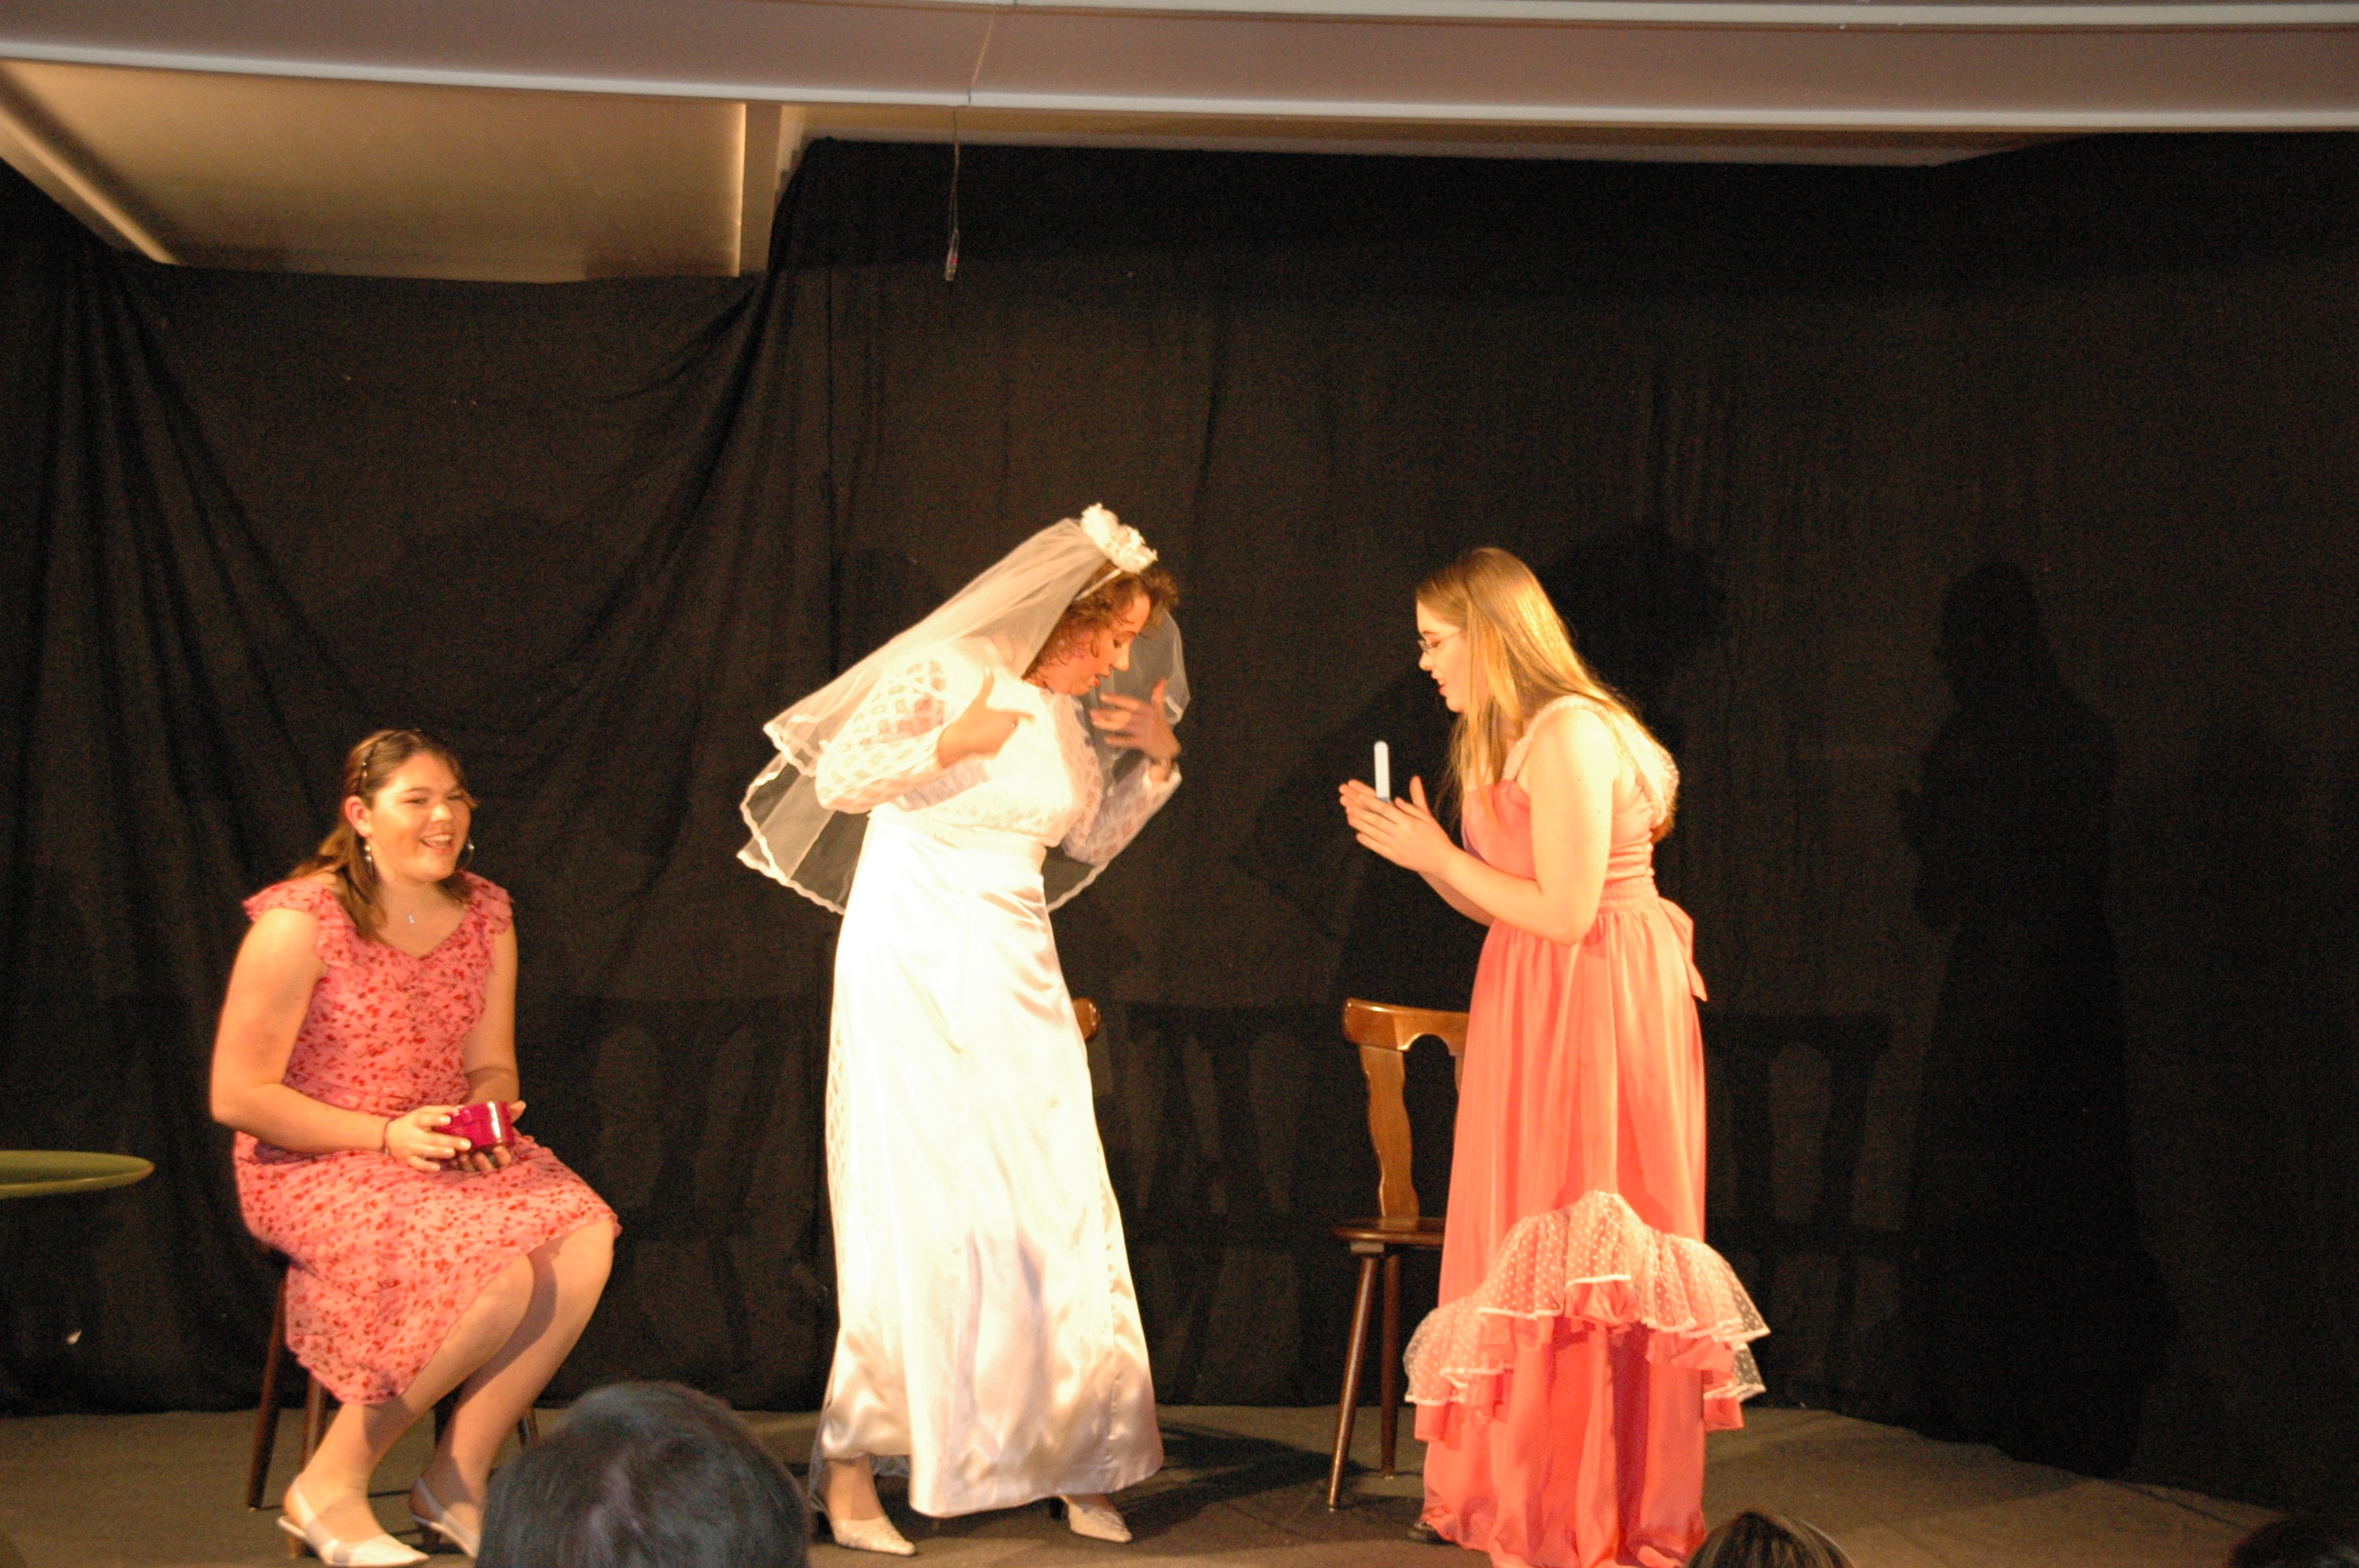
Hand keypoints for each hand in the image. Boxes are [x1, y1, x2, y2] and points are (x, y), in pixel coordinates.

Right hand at [384, 1106, 473, 1171]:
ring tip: (453, 1153)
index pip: (426, 1119)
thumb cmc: (411, 1122)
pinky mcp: (408, 1159)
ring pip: (427, 1151)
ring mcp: (411, 1148)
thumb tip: (462, 1109)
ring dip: (440, 1153)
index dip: (436, 1119)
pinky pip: (417, 1164)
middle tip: (466, 1144)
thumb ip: (442, 1110)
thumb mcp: (423, 1112)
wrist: (387, 1136)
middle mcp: (414, 1134)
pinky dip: (426, 1167)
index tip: (448, 1119)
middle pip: (433, 1138)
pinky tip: (437, 1168)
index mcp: (417, 1120)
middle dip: (450, 1141)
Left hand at [453, 1100, 524, 1174]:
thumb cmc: (486, 1126)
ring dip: (467, 1165)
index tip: (497, 1147)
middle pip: (488, 1169)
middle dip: (483, 1164)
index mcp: (498, 1154)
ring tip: (462, 1155)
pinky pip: (457, 1169)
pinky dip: (455, 1165)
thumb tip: (521, 1104)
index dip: (502, 1156)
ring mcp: (473, 1166)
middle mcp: (487, 1163)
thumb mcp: (496, 1122)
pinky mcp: (460, 1167)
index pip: (504, 1161)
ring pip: (472, 1170)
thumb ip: (509, 1115)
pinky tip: (451, 1159)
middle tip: (477, 1154)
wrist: (469, 1127)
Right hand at [937, 670, 1029, 766]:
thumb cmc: (968, 720)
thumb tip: (988, 669)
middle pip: (1011, 724)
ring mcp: (1002, 742)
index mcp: (1006, 716)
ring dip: (998, 731)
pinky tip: (978, 739)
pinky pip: (996, 745)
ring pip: (1004, 735)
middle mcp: (1007, 730)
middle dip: (1006, 721)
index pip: (1020, 715)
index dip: (1027, 716)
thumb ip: (986, 687)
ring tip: (981, 729)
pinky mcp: (996, 752)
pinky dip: (990, 742)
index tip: (1033, 718)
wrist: (957, 742)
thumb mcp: (977, 702)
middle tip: (990, 719)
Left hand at [1089, 679, 1179, 764]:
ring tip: (1095, 722)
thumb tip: (1162, 678)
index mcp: (1148, 709)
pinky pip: (1128, 742)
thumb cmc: (1162, 727)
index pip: (1130, 702)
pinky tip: (1107, 740)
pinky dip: (1118, 741)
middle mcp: (1146, 718)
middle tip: (1092, 712)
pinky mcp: (1143, 743)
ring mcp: (1145, 731)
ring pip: (1123, 727)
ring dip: (1108, 725)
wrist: (1170, 748)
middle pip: (1123, 714)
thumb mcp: (1160, 709)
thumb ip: (1158, 694)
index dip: (1116, 699)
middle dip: (1107, 713)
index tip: (1102, 696)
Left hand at [1339, 775, 1454, 875]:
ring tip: (1349, 817)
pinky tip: (1359, 835)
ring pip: (1374, 834)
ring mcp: (1397, 846)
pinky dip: (1367, 842)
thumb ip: (1413, 804)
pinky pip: (1378, 848)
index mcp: (1409, 822)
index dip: (1372, 802)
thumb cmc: (1435, 836)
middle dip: (1361, 812)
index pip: (1387, 810)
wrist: (1442, 861)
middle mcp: (1401, 834)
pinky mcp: (1395, 857)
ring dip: (1360, 825)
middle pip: (1377, 821)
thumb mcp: (1427, 817)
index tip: (1361, 796)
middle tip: (1349, 804)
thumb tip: (1398, 797)